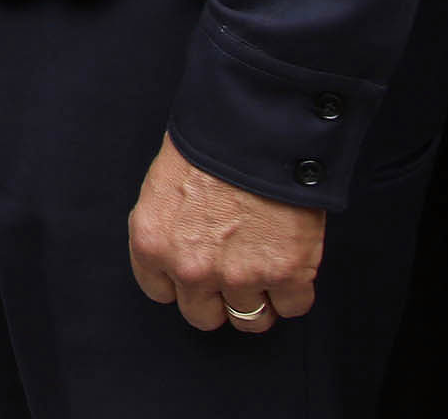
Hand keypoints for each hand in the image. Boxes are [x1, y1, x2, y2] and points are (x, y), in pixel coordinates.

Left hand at [127, 136, 325, 333]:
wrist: (256, 127)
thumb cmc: (209, 142)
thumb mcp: (164, 184)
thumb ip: (170, 226)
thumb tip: (185, 244)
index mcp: (152, 244)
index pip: (161, 292)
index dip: (183, 283)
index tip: (197, 273)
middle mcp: (190, 269)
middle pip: (203, 315)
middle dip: (219, 298)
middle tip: (234, 272)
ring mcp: (239, 276)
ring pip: (250, 320)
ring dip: (260, 299)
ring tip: (266, 270)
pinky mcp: (286, 275)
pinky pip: (293, 307)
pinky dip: (295, 291)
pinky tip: (292, 265)